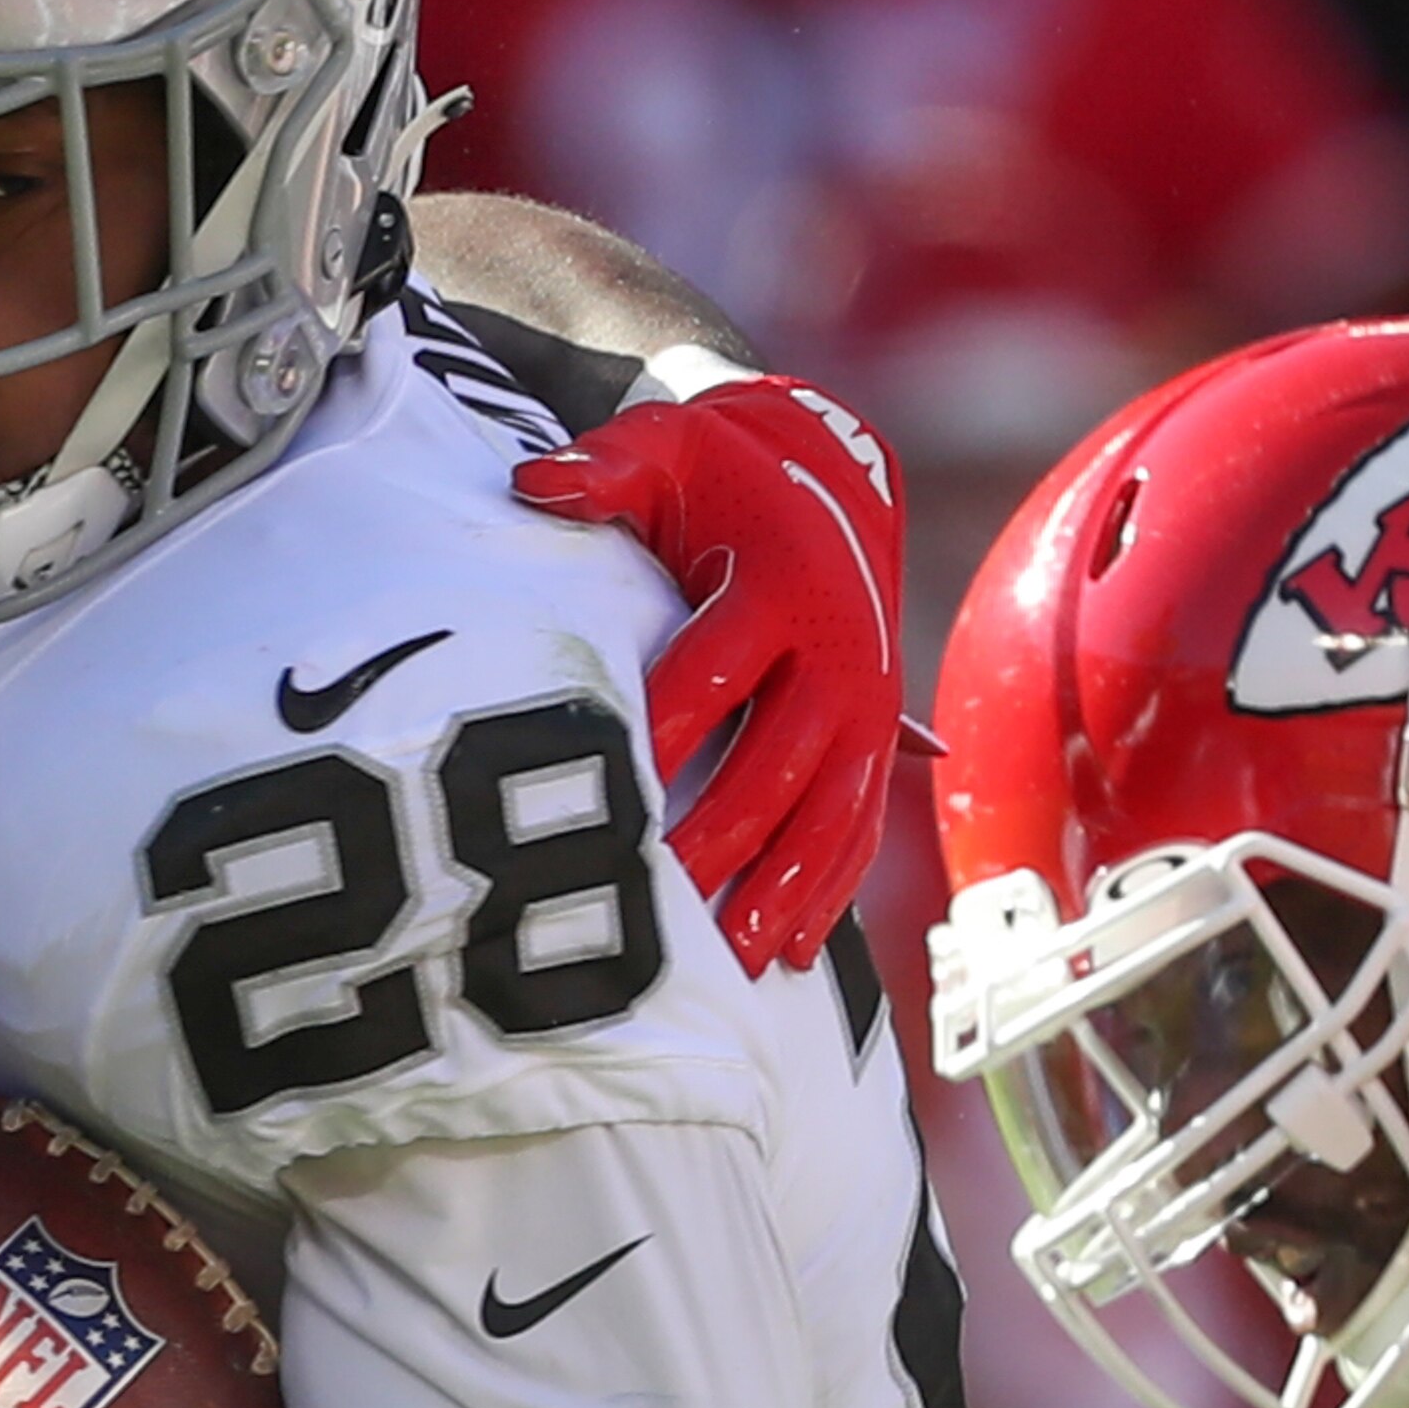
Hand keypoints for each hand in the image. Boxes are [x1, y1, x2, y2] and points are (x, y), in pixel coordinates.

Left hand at [513, 370, 903, 975]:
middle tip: (669, 897)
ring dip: (790, 887)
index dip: (669, 720)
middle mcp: (835, 652)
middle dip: (727, 831)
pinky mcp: (876, 742)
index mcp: (780, 584)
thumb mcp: (667, 449)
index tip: (621, 778)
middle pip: (781, 757)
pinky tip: (795, 953)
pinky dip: (831, 890)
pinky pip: (860, 827)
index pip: (716, 665)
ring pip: (833, 810)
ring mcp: (865, 706)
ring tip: (741, 958)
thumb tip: (533, 483)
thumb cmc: (724, 474)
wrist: (834, 476)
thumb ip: (603, 470)